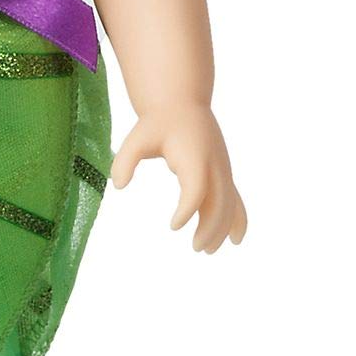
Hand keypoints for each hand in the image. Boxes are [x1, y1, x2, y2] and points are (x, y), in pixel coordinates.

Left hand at [110, 104, 247, 250]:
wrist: (182, 105)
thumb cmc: (157, 124)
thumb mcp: (137, 138)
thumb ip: (125, 160)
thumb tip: (117, 185)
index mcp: (194, 155)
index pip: (196, 188)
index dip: (187, 209)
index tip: (172, 226)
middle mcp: (214, 164)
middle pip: (219, 201)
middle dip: (210, 227)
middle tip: (195, 248)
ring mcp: (222, 169)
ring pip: (229, 204)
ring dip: (222, 229)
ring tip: (207, 250)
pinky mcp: (224, 173)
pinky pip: (235, 199)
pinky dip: (238, 219)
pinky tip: (235, 240)